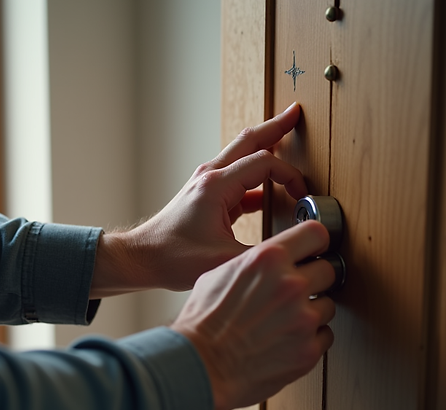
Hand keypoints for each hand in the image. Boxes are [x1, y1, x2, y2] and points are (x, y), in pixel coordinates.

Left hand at [90, 103, 306, 297]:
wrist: (142, 258)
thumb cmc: (172, 258)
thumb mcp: (224, 260)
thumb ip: (261, 253)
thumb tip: (288, 252)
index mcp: (216, 186)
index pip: (263, 163)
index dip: (289, 175)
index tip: (302, 194)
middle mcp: (210, 177)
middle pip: (249, 140)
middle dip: (276, 126)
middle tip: (296, 113)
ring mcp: (206, 183)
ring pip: (241, 154)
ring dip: (265, 145)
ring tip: (285, 137)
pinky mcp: (205, 195)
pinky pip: (237, 177)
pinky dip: (256, 176)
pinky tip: (269, 188)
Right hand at [170, 221, 335, 409]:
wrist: (200, 365)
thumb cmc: (203, 322)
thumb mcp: (219, 274)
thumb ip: (253, 263)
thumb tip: (268, 262)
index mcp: (268, 259)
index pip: (315, 233)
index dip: (316, 242)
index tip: (315, 249)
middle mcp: (291, 285)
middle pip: (328, 270)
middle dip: (314, 279)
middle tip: (297, 291)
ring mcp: (303, 319)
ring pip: (327, 305)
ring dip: (312, 311)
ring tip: (286, 320)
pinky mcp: (308, 350)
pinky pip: (325, 335)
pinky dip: (310, 338)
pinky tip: (288, 339)